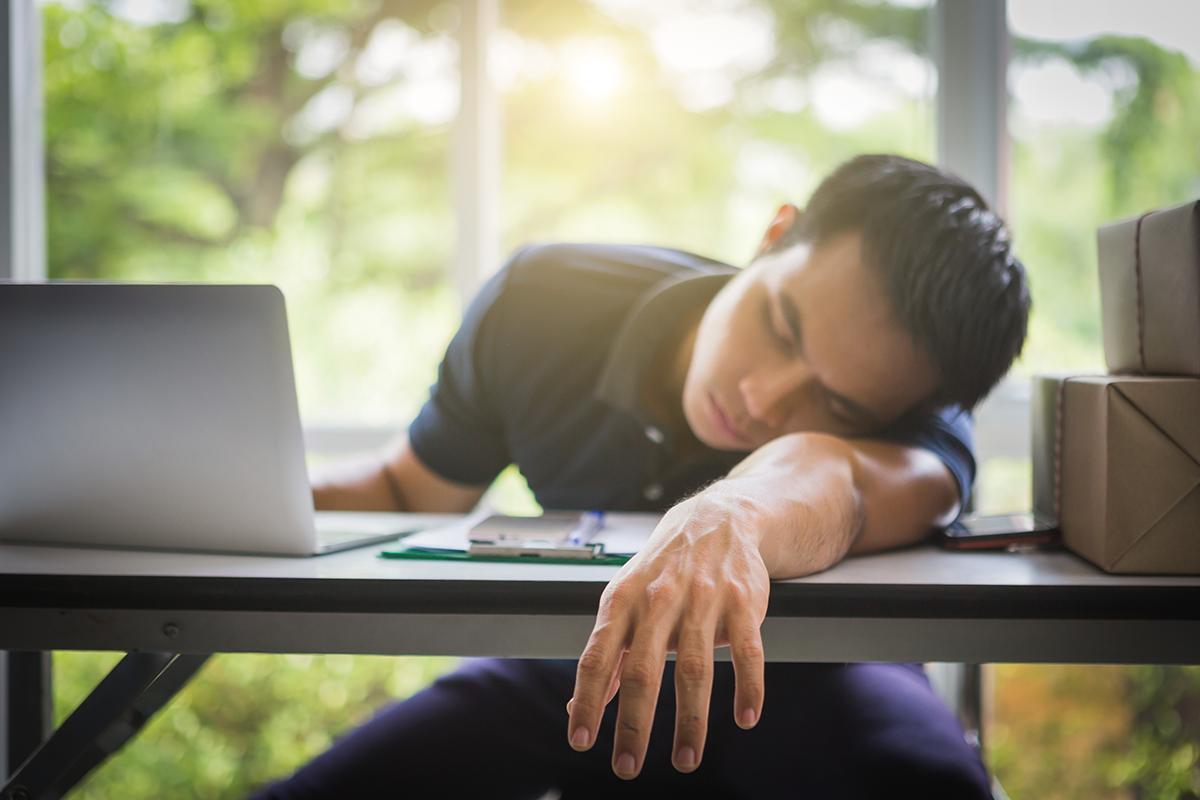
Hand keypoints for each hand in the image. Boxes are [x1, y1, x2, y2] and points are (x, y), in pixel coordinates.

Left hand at [565, 494, 770, 778]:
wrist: (716, 520)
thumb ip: (607, 654)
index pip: (597, 656)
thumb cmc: (664, 569)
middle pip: (641, 670)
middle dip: (633, 724)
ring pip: (694, 669)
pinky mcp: (743, 602)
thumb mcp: (624, 601)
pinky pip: (747, 652)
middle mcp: (658, 600)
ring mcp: (703, 600)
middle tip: (627, 766)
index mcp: (622, 601)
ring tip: (686, 758)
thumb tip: (579, 706)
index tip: (581, 740)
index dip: (587, 700)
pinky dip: (748, 688)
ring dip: (690, 721)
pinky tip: (745, 718)